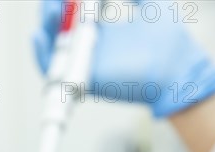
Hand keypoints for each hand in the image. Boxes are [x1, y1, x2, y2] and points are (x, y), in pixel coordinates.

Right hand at [33, 0, 214, 116]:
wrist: (176, 70)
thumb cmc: (169, 40)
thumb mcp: (152, 4)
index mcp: (103, 29)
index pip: (74, 12)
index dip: (67, 1)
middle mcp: (91, 47)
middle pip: (59, 26)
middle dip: (52, 8)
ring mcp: (86, 63)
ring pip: (52, 46)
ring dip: (46, 25)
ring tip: (51, 9)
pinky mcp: (84, 80)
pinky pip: (53, 73)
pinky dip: (41, 55)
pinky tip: (38, 34)